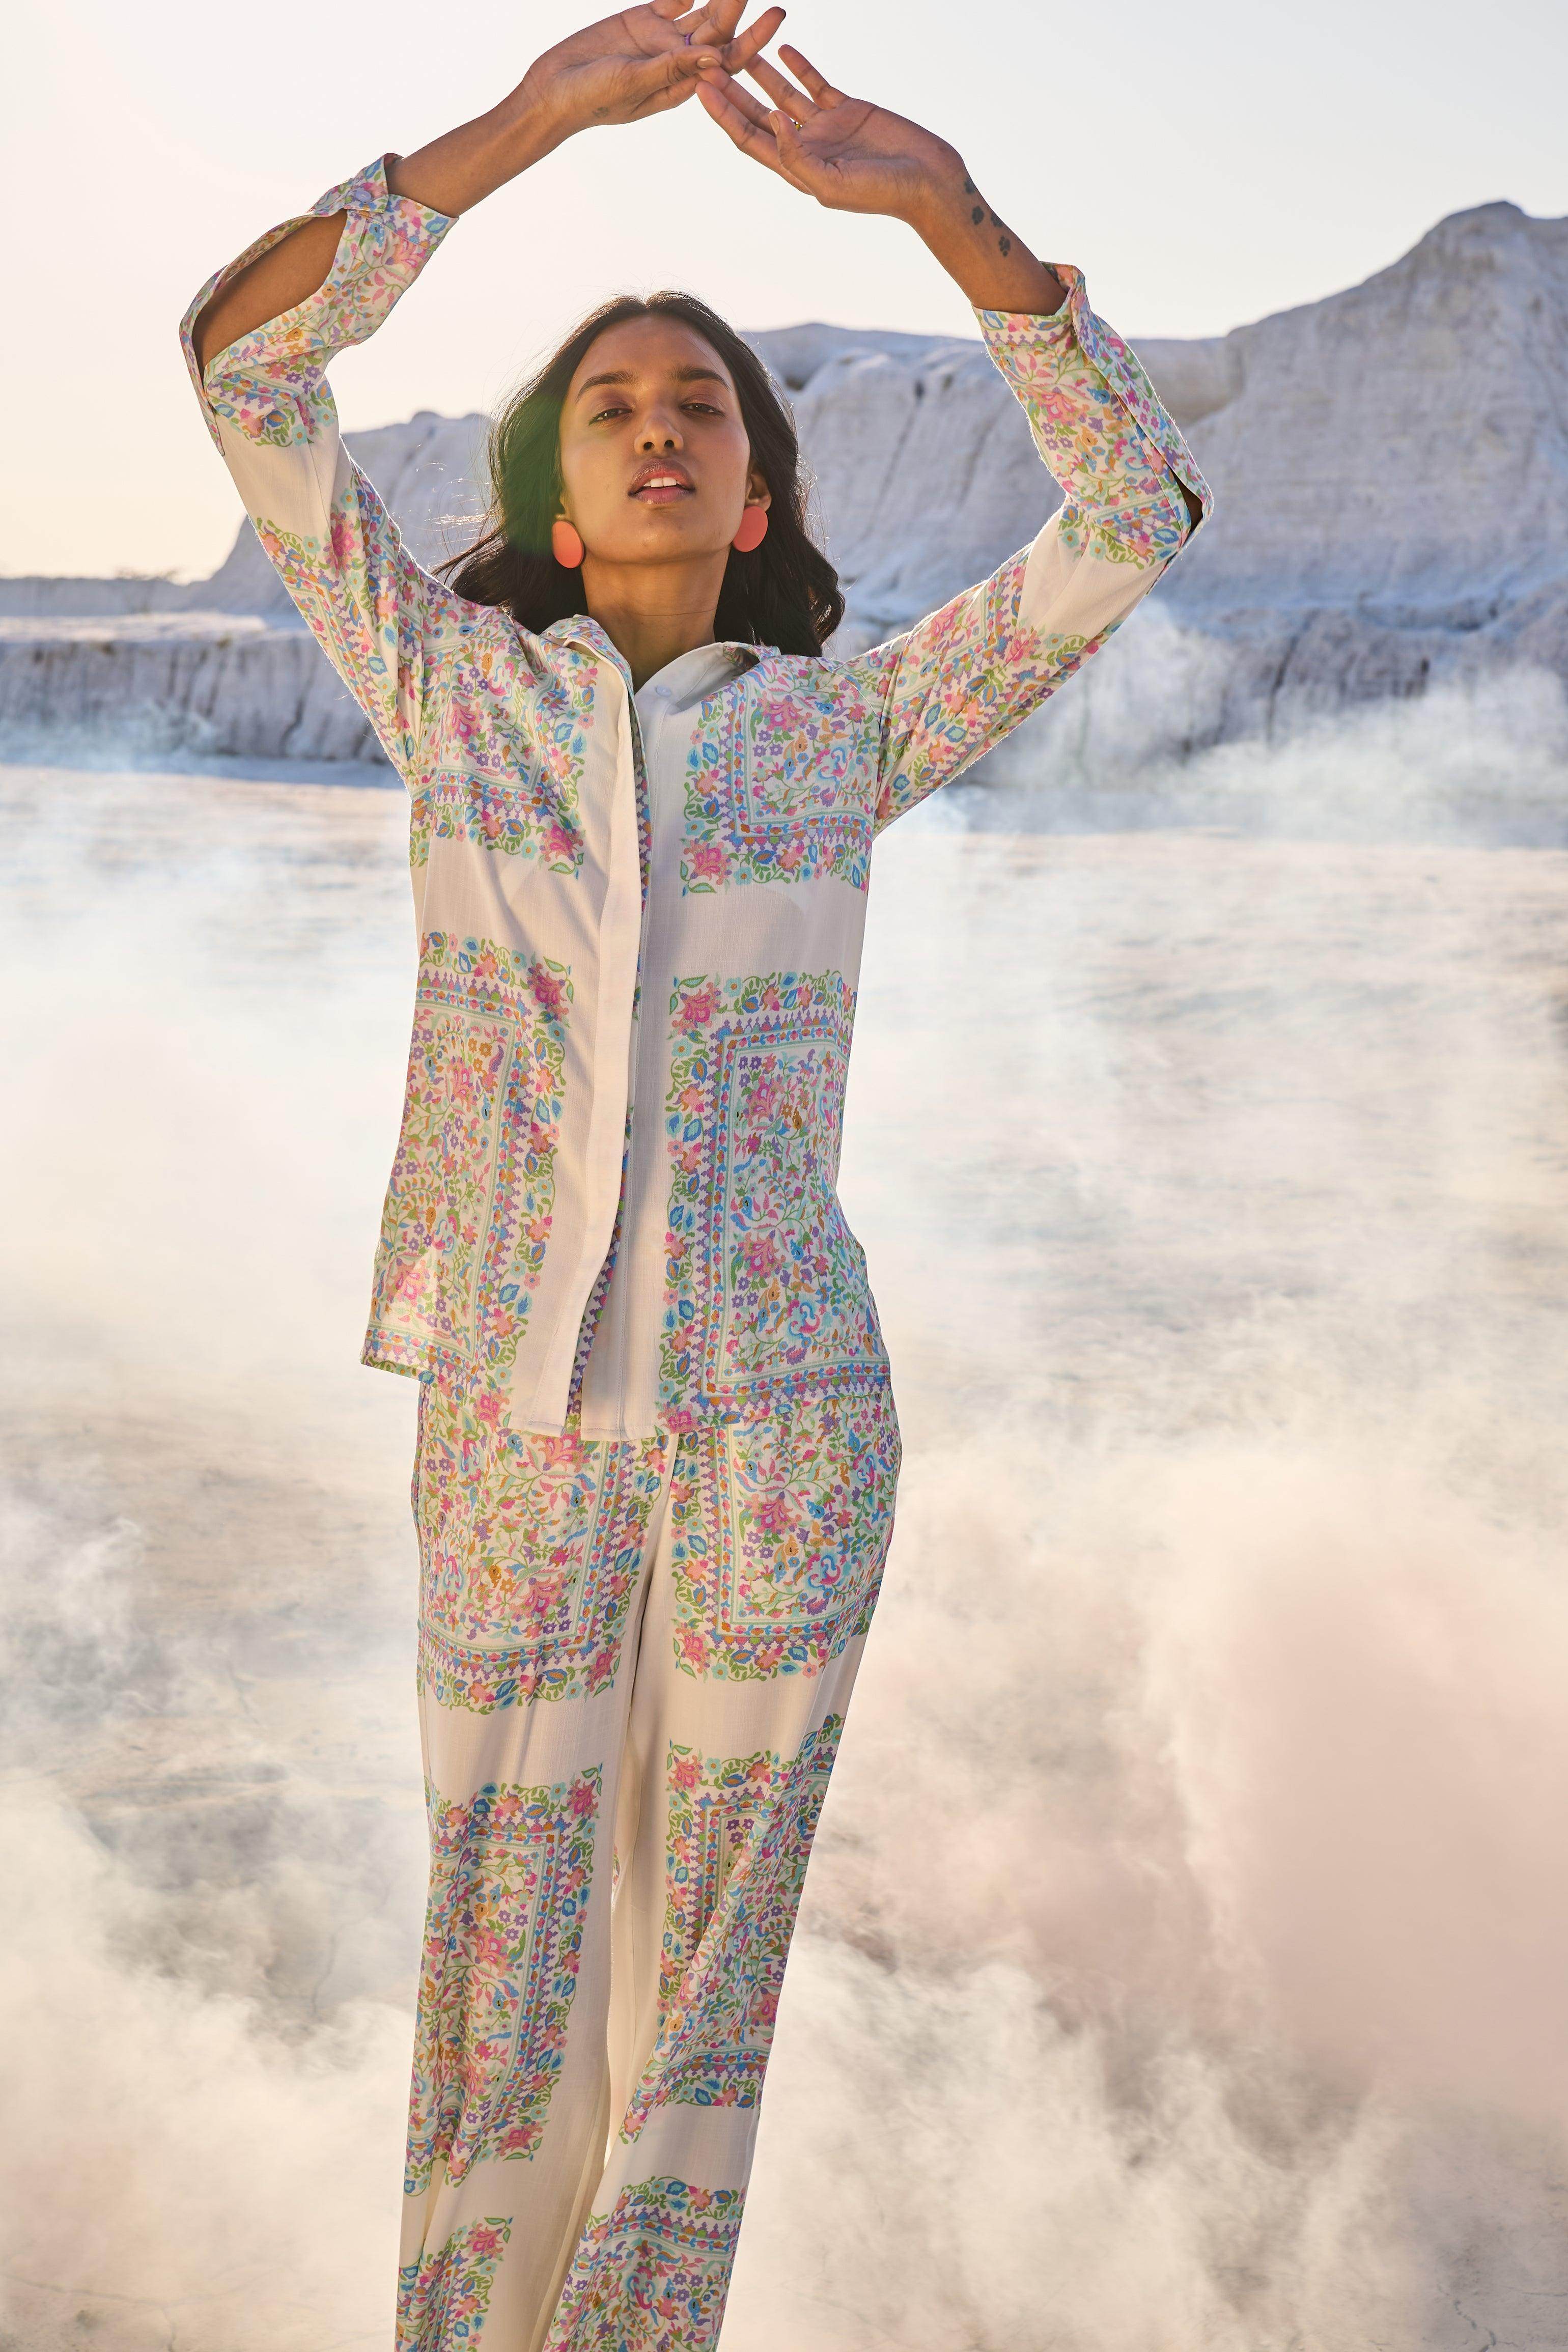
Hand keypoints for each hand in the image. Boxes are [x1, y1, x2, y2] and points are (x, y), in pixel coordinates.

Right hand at [517, 0, 783, 144]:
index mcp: (684, 83)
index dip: (755, 37)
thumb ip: (672, 68)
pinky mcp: (643, 19)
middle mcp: (678, 60)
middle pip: (719, 28)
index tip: (776, 14)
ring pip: (700, 9)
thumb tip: (716, 57)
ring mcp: (661, 39)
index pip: (728, 58)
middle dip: (740, 4)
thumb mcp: (633, 82)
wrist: (553, 90)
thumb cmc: (592, 99)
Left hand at [696, 40, 1065, 313]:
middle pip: (759, 114)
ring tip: (737, 48)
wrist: (929, 181)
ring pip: (784, 94)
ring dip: (759, 74)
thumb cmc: (883, 192)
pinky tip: (782, 49)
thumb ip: (797, 157)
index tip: (702, 88)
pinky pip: (816, 83)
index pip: (750, 139)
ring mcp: (826, 127)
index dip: (725, 115)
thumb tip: (770, 120)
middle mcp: (806, 148)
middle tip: (707, 61)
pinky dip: (800, 67)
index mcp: (797, 170)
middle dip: (732, 91)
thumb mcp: (832, 183)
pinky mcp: (848, 108)